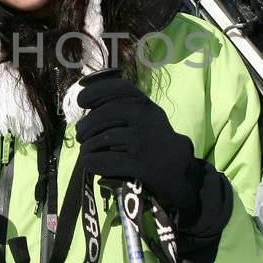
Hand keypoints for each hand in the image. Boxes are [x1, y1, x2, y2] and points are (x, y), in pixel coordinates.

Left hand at [74, 74, 209, 234]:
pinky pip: (107, 161)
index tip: (81, 101)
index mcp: (147, 105)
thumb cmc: (155, 145)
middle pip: (106, 114)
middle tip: (81, 135)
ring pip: (103, 139)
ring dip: (88, 146)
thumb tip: (86, 114)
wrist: (181, 173)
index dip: (96, 91)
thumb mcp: (146, 120)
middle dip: (87, 125)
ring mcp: (144, 141)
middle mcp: (147, 118)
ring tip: (86, 152)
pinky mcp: (142, 164)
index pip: (120, 88)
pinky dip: (94, 162)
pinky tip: (91, 163)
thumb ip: (123, 111)